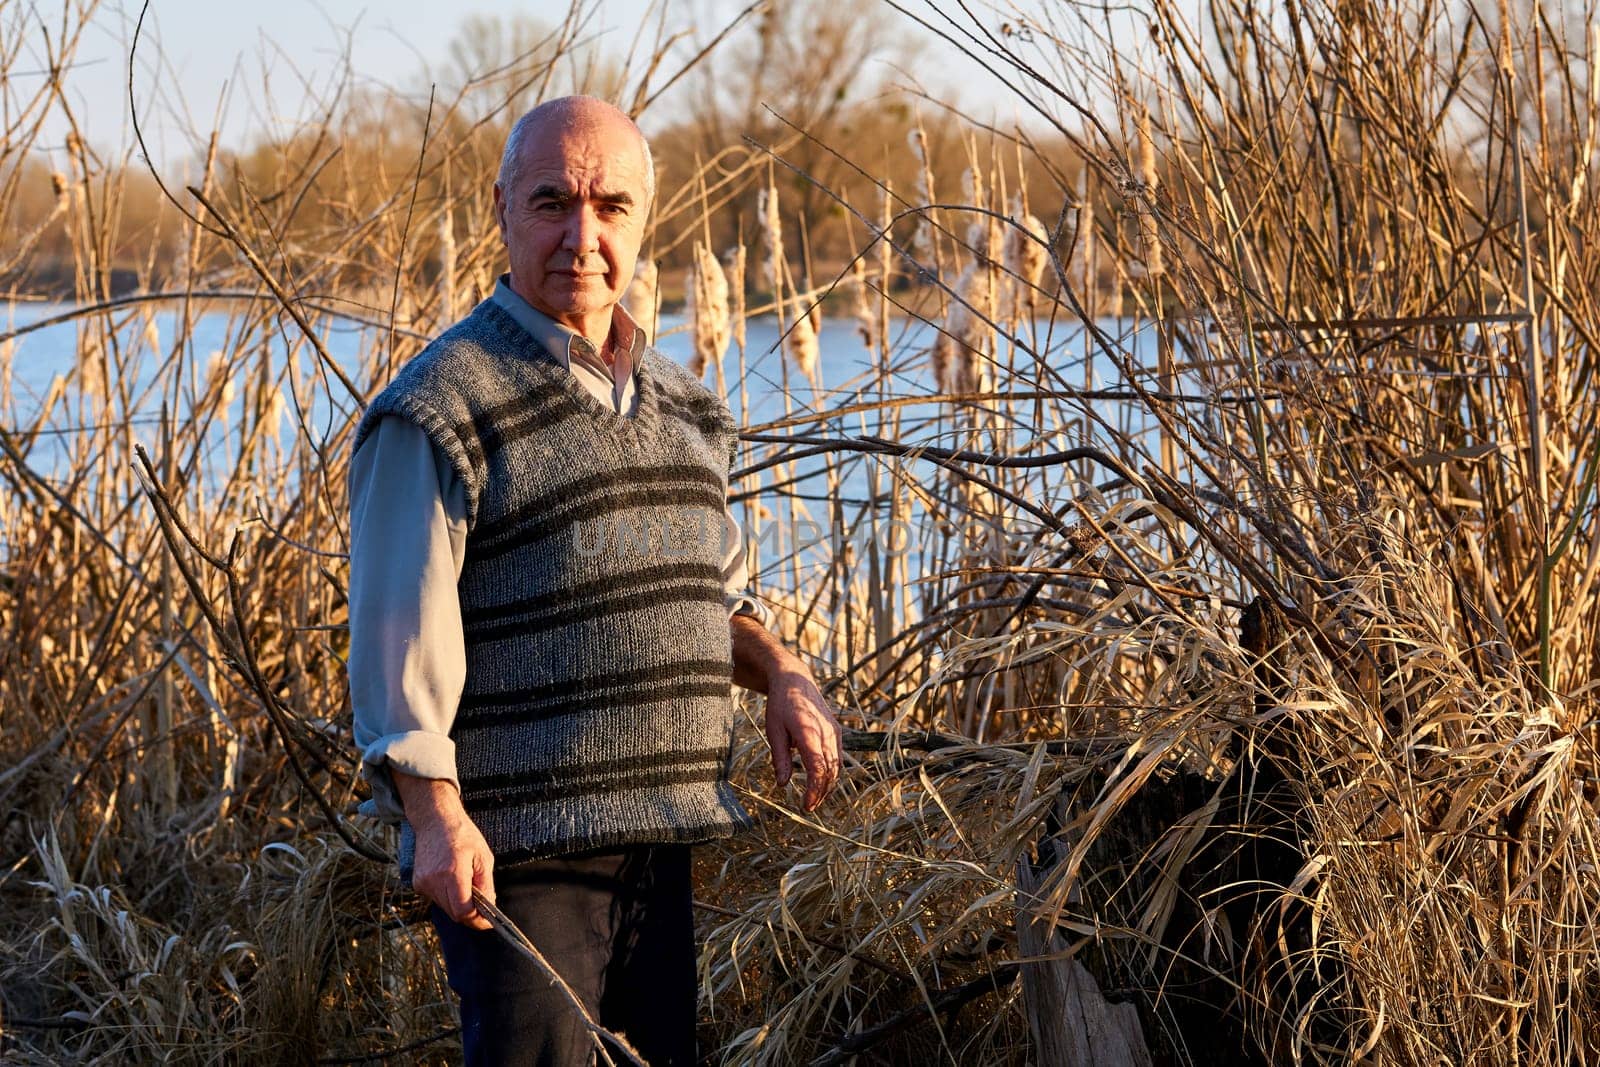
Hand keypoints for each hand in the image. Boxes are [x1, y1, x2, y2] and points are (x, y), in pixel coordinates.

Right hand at [394, 773, 495, 929]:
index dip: (477, 920)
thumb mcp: (483, 857)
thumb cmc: (462, 834)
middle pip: (454, 913)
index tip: (487, 921)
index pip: (463, 911)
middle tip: (481, 902)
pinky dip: (446, 895)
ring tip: (465, 882)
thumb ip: (486, 885)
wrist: (435, 820)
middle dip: (469, 912)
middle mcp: (434, 880)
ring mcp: (423, 882)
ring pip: (444, 907)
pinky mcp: (417, 883)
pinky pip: (435, 898)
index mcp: (453, 873)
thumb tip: (489, 907)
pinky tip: (451, 878)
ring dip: (457, 903)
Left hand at [763, 668, 843, 810]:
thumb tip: (782, 784)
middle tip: (808, 807)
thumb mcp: (773, 731)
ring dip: (827, 785)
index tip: (806, 806)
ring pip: (837, 766)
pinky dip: (831, 772)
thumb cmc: (781, 705)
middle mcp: (826, 733)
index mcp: (809, 733)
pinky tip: (821, 781)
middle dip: (821, 793)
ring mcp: (833, 732)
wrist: (795, 680)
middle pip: (830, 772)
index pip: (818, 769)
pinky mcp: (835, 731)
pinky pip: (837, 757)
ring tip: (814, 798)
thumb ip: (780, 758)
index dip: (814, 791)